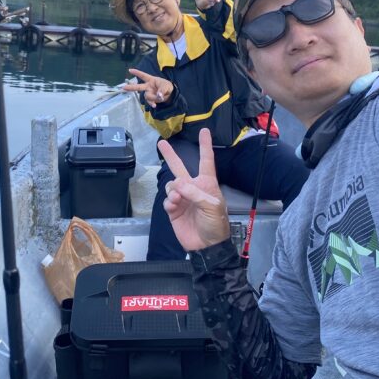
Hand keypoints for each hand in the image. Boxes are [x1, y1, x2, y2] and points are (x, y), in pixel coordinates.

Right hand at [123, 68, 174, 105]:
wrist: (171, 94)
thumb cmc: (167, 86)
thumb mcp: (166, 86)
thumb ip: (162, 90)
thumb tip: (159, 95)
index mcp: (151, 80)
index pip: (143, 75)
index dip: (137, 72)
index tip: (130, 70)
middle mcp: (148, 86)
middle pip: (138, 87)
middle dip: (131, 87)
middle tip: (123, 88)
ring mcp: (149, 93)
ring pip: (147, 96)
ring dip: (153, 98)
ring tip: (160, 97)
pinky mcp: (151, 99)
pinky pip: (149, 102)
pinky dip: (152, 103)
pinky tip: (154, 106)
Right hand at [160, 128, 229, 250]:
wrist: (207, 246)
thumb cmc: (216, 225)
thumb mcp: (212, 207)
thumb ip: (195, 193)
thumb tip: (177, 184)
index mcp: (207, 184)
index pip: (206, 161)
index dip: (205, 146)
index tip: (204, 131)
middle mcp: (193, 188)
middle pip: (180, 168)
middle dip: (170, 155)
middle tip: (161, 143)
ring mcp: (182, 199)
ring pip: (171, 185)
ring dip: (172, 189)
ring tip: (178, 199)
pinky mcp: (174, 210)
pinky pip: (167, 200)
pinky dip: (169, 201)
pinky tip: (174, 206)